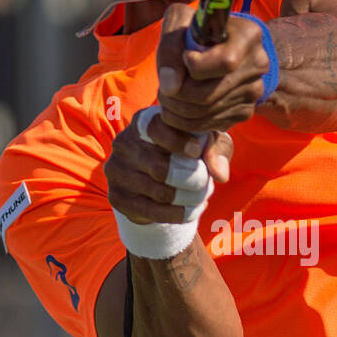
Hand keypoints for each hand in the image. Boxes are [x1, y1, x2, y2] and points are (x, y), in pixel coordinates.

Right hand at [105, 106, 233, 226]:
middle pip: (160, 168)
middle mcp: (123, 144)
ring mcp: (116, 172)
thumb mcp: (204, 143)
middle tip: (206, 183)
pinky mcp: (117, 197)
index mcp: (143, 122)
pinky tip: (192, 209)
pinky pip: (153, 212)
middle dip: (191, 179)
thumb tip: (220, 174)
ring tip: (202, 196)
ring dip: (189, 199)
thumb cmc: (186, 152)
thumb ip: (215, 148)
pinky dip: (179, 213)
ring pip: (160, 193)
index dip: (178, 141)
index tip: (197, 152)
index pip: (156, 128)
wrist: (159, 180)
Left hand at [155, 3, 270, 137]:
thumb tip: (171, 86)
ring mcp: (254, 91)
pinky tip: (180, 106)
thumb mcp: (178, 24)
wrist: (215, 46)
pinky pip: (210, 124)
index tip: (184, 57)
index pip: (225, 63)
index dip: (194, 65)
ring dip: (176, 110)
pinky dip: (187, 121)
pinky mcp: (246, 111)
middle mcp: (258, 64)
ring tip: (167, 97)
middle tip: (163, 89)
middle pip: (209, 94)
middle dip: (176, 95)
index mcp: (248, 35)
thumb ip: (170, 48)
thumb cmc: (195, 31)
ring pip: (205, 113)